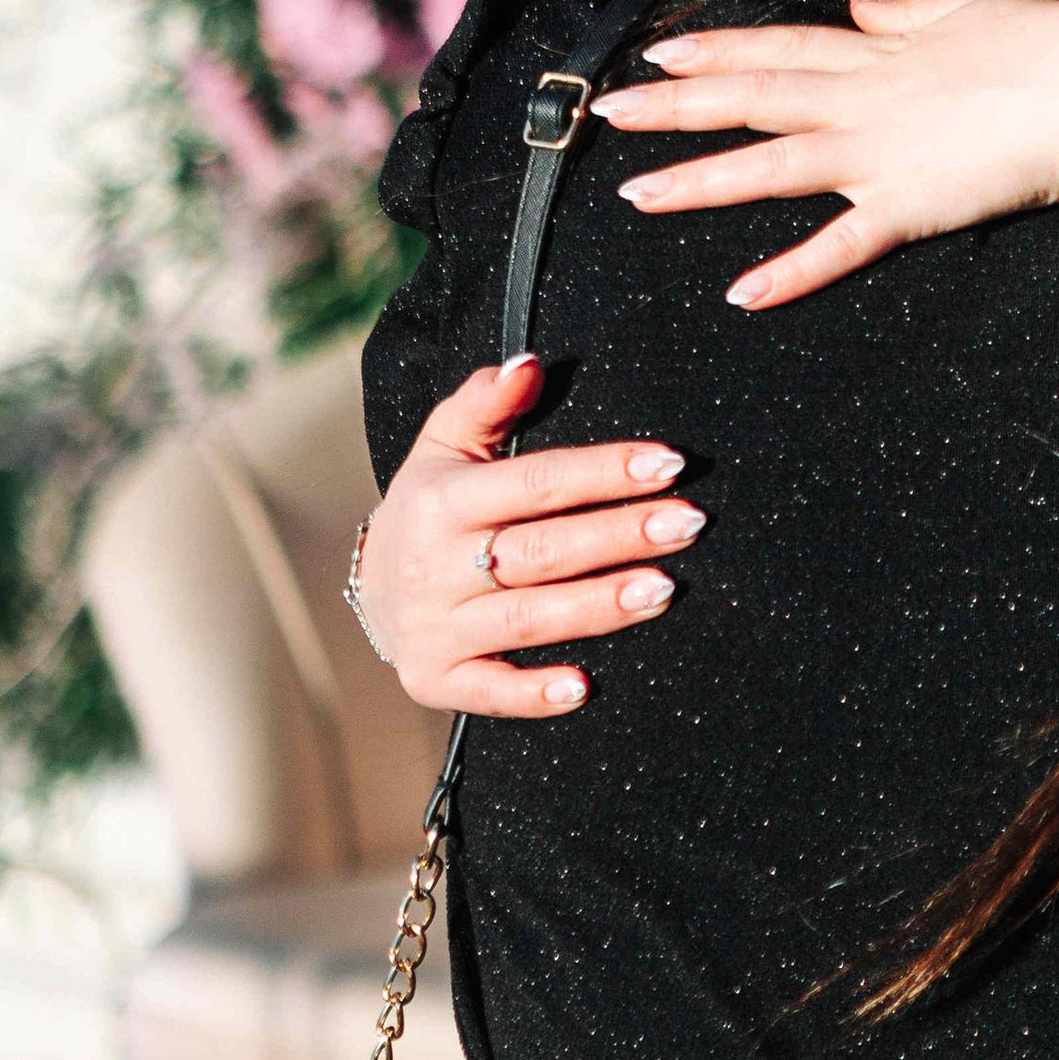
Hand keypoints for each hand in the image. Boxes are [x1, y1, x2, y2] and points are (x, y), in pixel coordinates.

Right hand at [354, 357, 704, 717]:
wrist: (372, 589)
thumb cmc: (431, 506)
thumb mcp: (445, 445)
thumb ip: (485, 402)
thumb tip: (528, 365)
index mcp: (442, 501)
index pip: (536, 483)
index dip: (604, 472)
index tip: (668, 464)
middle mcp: (433, 567)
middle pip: (542, 550)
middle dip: (620, 536)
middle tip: (687, 523)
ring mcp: (435, 628)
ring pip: (529, 617)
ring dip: (598, 607)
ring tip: (663, 589)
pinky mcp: (436, 680)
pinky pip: (490, 692)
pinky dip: (534, 694)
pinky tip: (583, 687)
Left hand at [591, 0, 1058, 308]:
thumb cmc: (1056, 43)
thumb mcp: (977, 7)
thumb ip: (911, 11)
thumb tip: (862, 1)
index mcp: (883, 55)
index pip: (780, 49)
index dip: (718, 52)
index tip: (662, 53)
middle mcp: (866, 101)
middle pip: (752, 101)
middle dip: (675, 107)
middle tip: (609, 112)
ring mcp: (883, 154)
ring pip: (771, 169)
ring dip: (700, 183)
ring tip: (635, 197)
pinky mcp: (913, 206)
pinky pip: (840, 246)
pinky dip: (790, 272)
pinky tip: (742, 294)